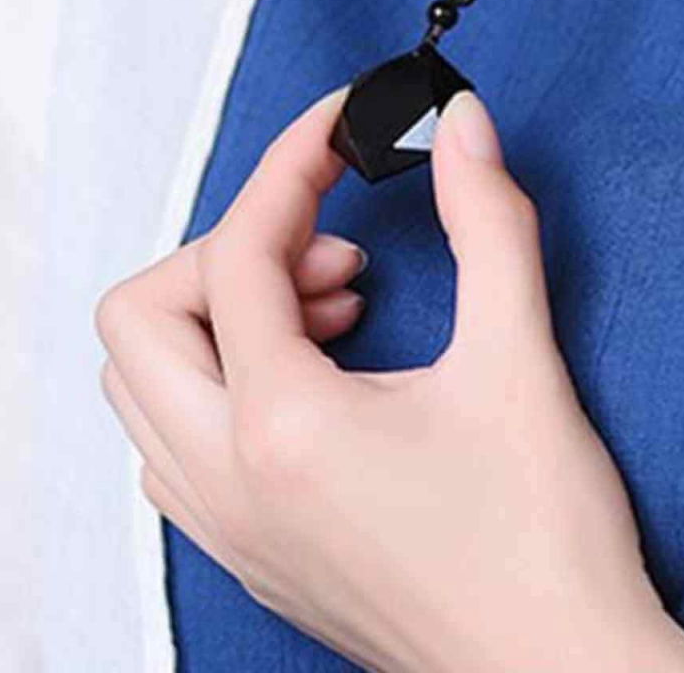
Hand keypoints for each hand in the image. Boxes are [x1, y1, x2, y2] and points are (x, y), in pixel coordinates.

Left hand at [94, 84, 683, 672]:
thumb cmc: (544, 541)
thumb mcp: (519, 361)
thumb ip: (488, 221)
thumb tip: (458, 123)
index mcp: (282, 430)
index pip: (237, 252)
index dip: (292, 164)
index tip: (347, 125)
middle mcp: (228, 487)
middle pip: (139, 320)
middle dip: (228, 249)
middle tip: (335, 251)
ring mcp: (229, 534)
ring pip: (143, 390)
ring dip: (218, 319)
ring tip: (337, 309)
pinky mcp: (253, 560)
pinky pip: (175, 448)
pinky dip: (224, 384)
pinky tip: (324, 378)